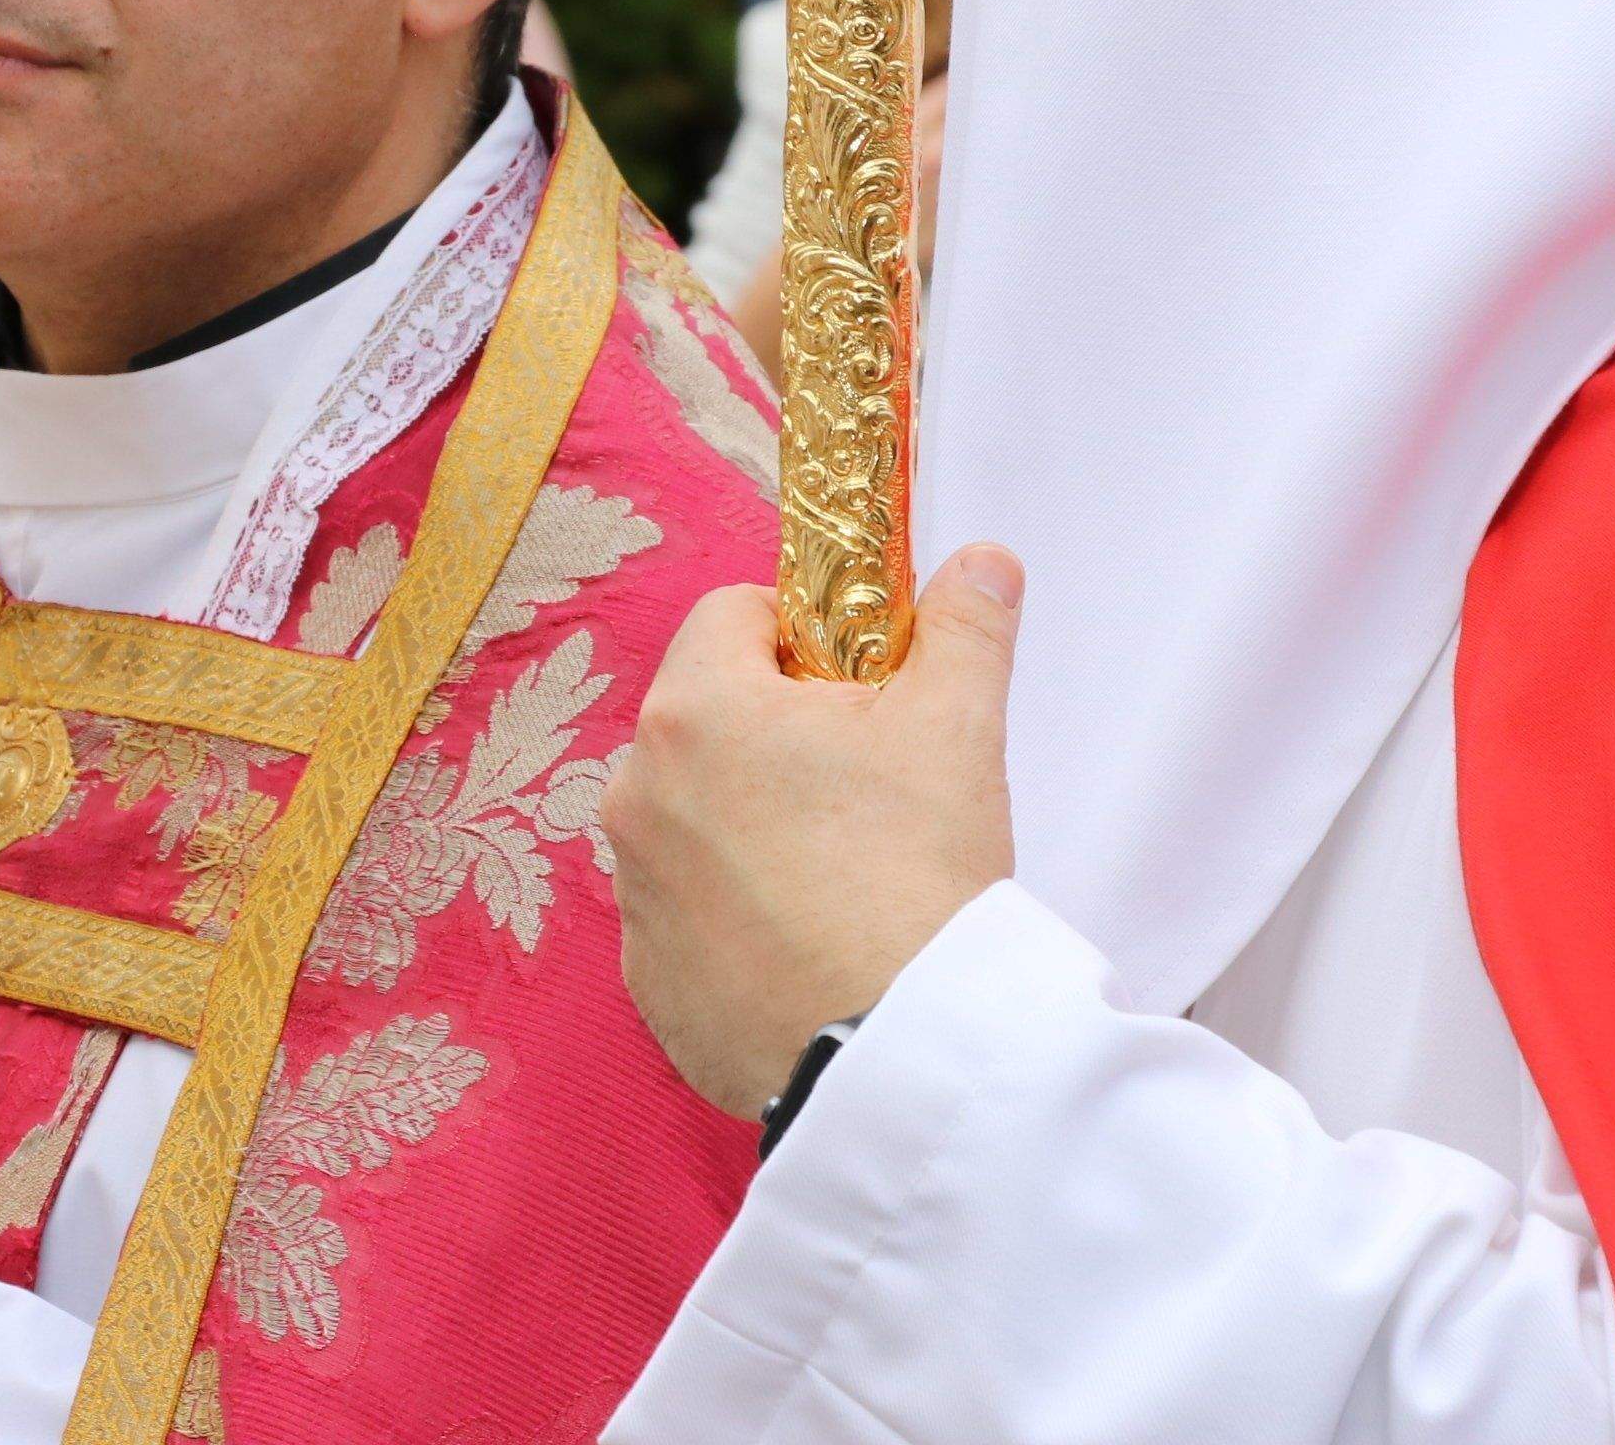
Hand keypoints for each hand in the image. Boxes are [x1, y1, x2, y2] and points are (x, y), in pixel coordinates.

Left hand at [602, 544, 1022, 1117]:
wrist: (898, 1052)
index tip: (860, 680)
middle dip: (778, 731)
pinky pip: (689, 912)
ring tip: (844, 870)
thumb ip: (964, 627)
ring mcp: (634, 891)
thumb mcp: (957, 728)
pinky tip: (810, 940)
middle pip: (709, 718)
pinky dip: (738, 914)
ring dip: (751, 822)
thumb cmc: (917, 877)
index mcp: (693, 711)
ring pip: (694, 816)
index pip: (733, 617)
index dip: (805, 634)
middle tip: (866, 781)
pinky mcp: (647, 977)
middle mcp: (635, 792)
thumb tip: (979, 562)